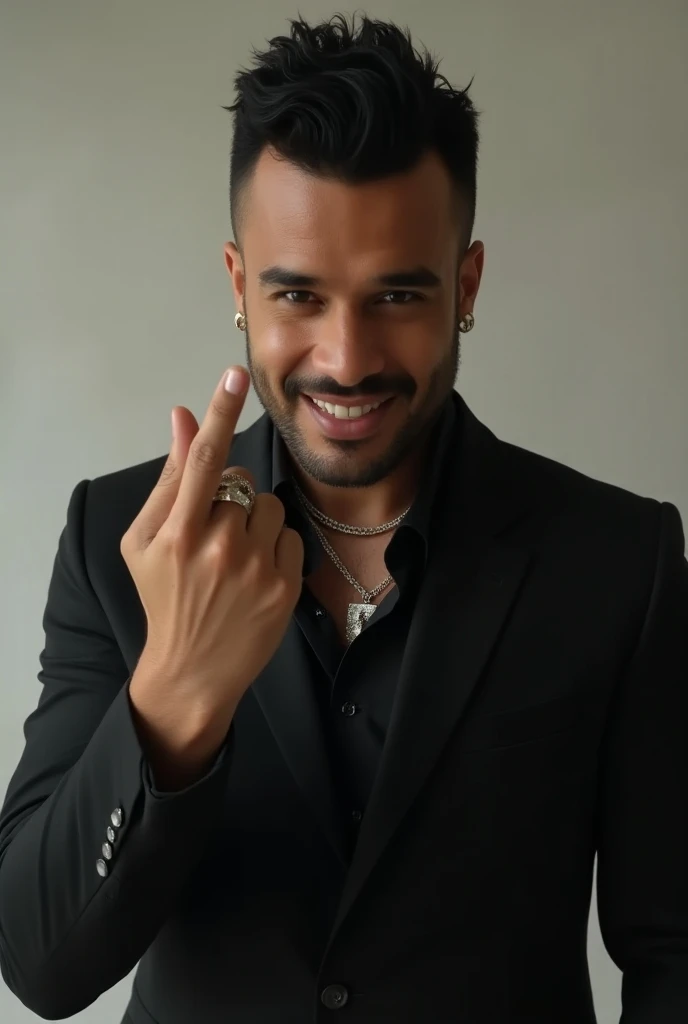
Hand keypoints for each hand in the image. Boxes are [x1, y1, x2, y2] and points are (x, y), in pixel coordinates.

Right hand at [120, 366, 303, 782]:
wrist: (192, 669)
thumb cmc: (164, 597)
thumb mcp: (146, 540)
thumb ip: (170, 479)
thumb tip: (183, 417)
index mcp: (178, 534)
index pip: (205, 460)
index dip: (220, 413)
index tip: (235, 375)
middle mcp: (220, 548)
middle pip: (242, 481)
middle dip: (230, 495)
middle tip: (213, 534)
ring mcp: (257, 569)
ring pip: (270, 505)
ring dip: (255, 519)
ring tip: (234, 557)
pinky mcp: (285, 586)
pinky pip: (290, 535)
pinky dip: (275, 546)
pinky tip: (255, 574)